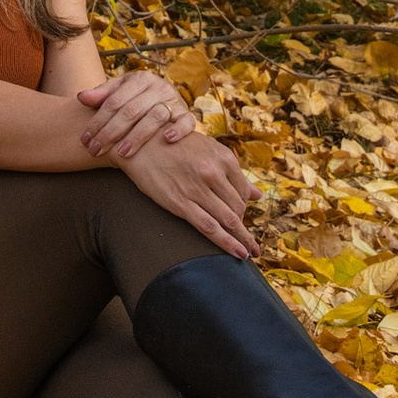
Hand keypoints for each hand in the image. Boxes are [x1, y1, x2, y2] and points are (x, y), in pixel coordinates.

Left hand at [77, 68, 198, 164]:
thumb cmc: (136, 98)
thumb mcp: (120, 92)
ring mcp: (174, 101)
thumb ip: (101, 95)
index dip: (98, 121)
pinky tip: (166, 140)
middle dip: (110, 132)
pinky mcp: (186, 115)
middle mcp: (158, 87)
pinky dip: (178, 130)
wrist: (165, 100)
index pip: (115, 101)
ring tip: (121, 153)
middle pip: (131, 110)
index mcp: (140, 79)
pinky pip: (187, 122)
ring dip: (138, 136)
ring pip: (156, 116)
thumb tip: (81, 97)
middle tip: (95, 150)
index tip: (85, 140)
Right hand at [126, 123, 256, 258]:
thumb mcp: (207, 150)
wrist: (139, 144)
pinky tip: (238, 252)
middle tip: (247, 240)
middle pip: (238, 207)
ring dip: (243, 239)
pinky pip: (210, 228)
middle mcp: (214, 172)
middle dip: (243, 226)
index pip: (243, 190)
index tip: (241, 217)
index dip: (244, 207)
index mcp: (223, 157)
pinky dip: (228, 243)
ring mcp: (198, 189)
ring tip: (251, 252)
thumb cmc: (174, 145)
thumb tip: (258, 194)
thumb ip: (232, 173)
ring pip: (228, 220)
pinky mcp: (181, 203)